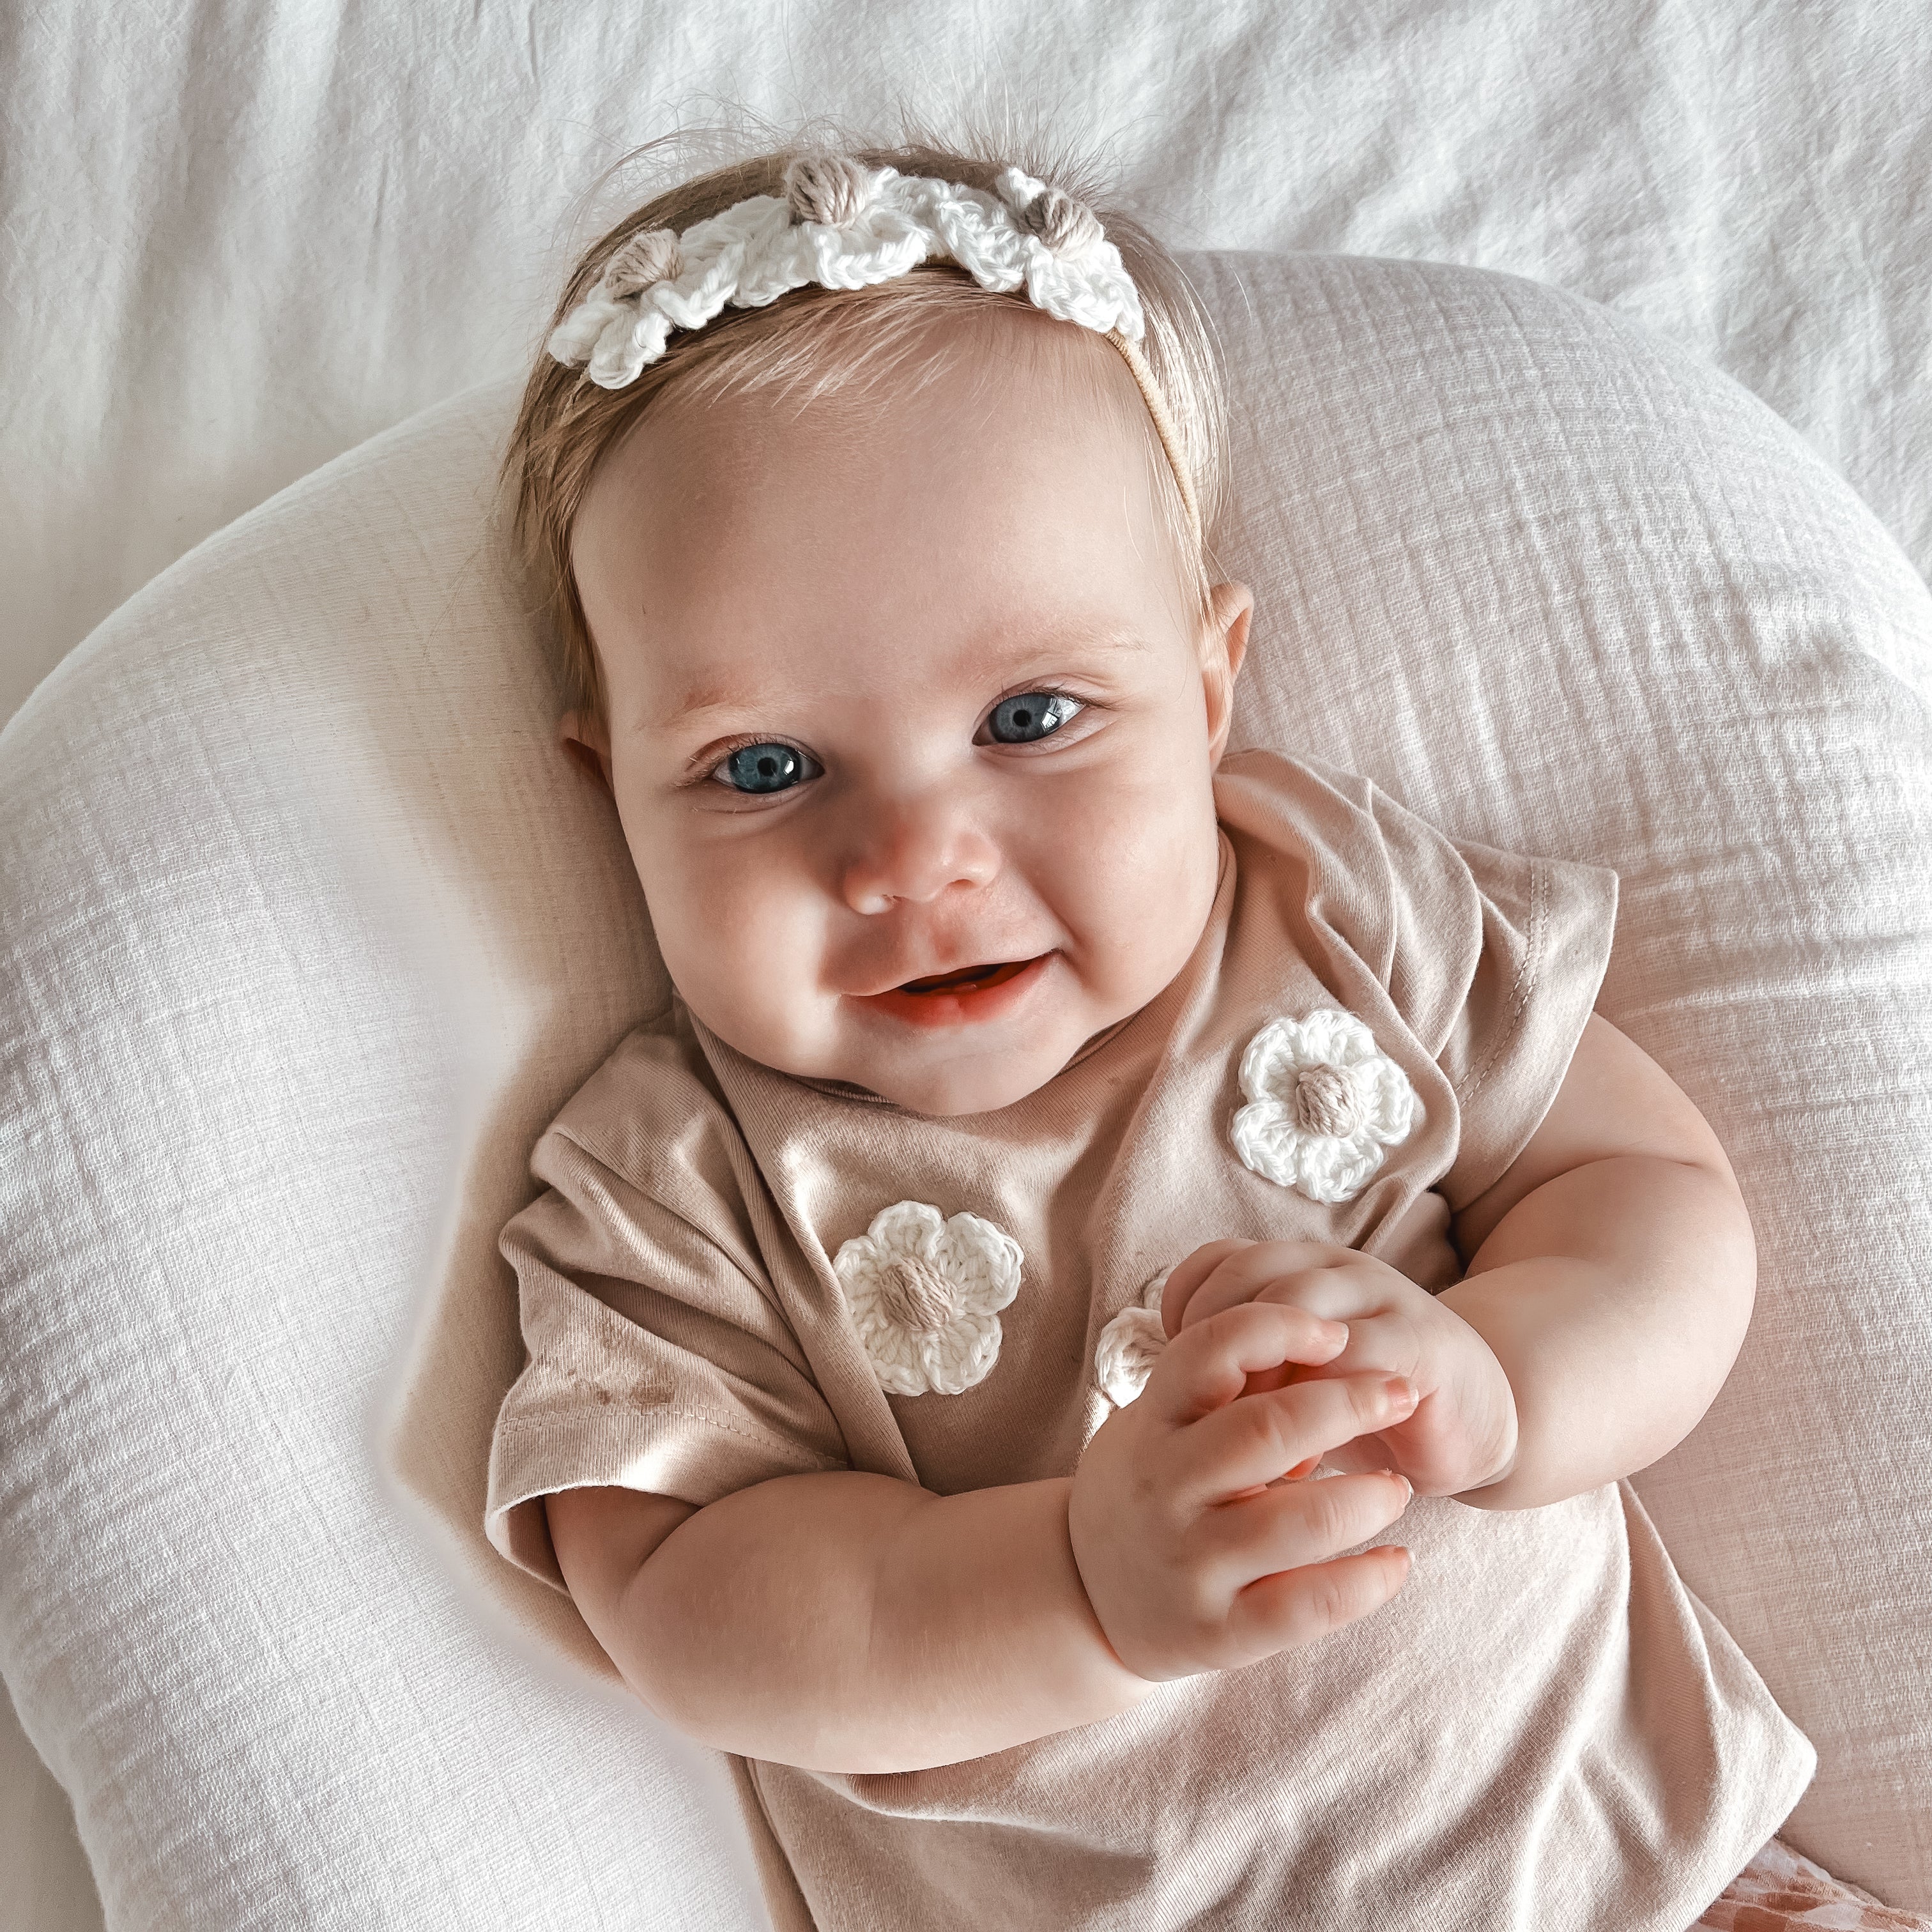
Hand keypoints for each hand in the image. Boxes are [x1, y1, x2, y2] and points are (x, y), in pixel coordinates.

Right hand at [1069, 1300, 1419, 1681]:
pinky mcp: (1219, 1632)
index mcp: (1152, 1422)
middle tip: (1401, 1393)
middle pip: (1269, 1429)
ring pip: (1303, 1521)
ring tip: (1397, 1487)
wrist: (1087, 1593)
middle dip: (1351, 1403)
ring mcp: (1190, 1564)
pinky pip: (1310, 1606)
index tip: (1338, 1331)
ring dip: (1370, 1497)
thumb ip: (1221, 1386)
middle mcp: (1166, 1488)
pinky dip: (1369, 1581)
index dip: (1282, 1328)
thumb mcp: (1161, 1421)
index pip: (1213, 1349)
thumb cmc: (1152, 1483)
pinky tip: (1397, 1561)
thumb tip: (1326, 1335)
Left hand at [1163, 1239, 1518, 1500]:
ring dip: (1263, 1372)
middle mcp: (1332, 1269)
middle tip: (1212, 1414)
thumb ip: (1243, 1369)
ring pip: (1295, 1306)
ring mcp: (1379, 1297)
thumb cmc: (1362, 1404)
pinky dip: (1321, 1401)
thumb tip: (1167, 1393)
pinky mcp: (1420, 1343)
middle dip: (1215, 1343)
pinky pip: (1357, 1356)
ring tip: (1258, 1436)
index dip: (1184, 1312)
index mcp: (1292, 1268)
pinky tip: (1311, 1451)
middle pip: (1244, 1275)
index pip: (1214, 1261)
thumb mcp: (1291, 1382)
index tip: (1178, 1378)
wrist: (1473, 1418)